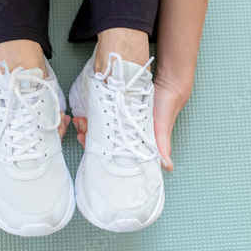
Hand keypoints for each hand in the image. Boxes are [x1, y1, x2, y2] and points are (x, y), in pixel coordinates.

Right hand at [0, 91, 70, 177]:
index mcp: (15, 150)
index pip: (37, 152)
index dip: (50, 145)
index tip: (58, 133)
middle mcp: (20, 139)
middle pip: (43, 138)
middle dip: (56, 131)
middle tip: (63, 120)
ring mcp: (21, 126)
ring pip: (42, 126)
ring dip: (53, 121)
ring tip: (61, 114)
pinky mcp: (20, 114)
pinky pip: (36, 114)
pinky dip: (44, 111)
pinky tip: (52, 107)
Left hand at [72, 78, 192, 171]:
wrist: (169, 83)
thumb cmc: (166, 107)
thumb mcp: (162, 126)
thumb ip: (163, 145)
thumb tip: (168, 167)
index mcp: (133, 139)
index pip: (112, 149)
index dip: (97, 148)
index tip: (85, 141)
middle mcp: (126, 129)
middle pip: (102, 136)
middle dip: (89, 134)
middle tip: (80, 128)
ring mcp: (122, 117)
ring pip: (100, 123)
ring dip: (88, 123)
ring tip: (81, 119)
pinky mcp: (120, 104)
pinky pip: (103, 108)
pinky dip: (94, 109)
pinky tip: (86, 108)